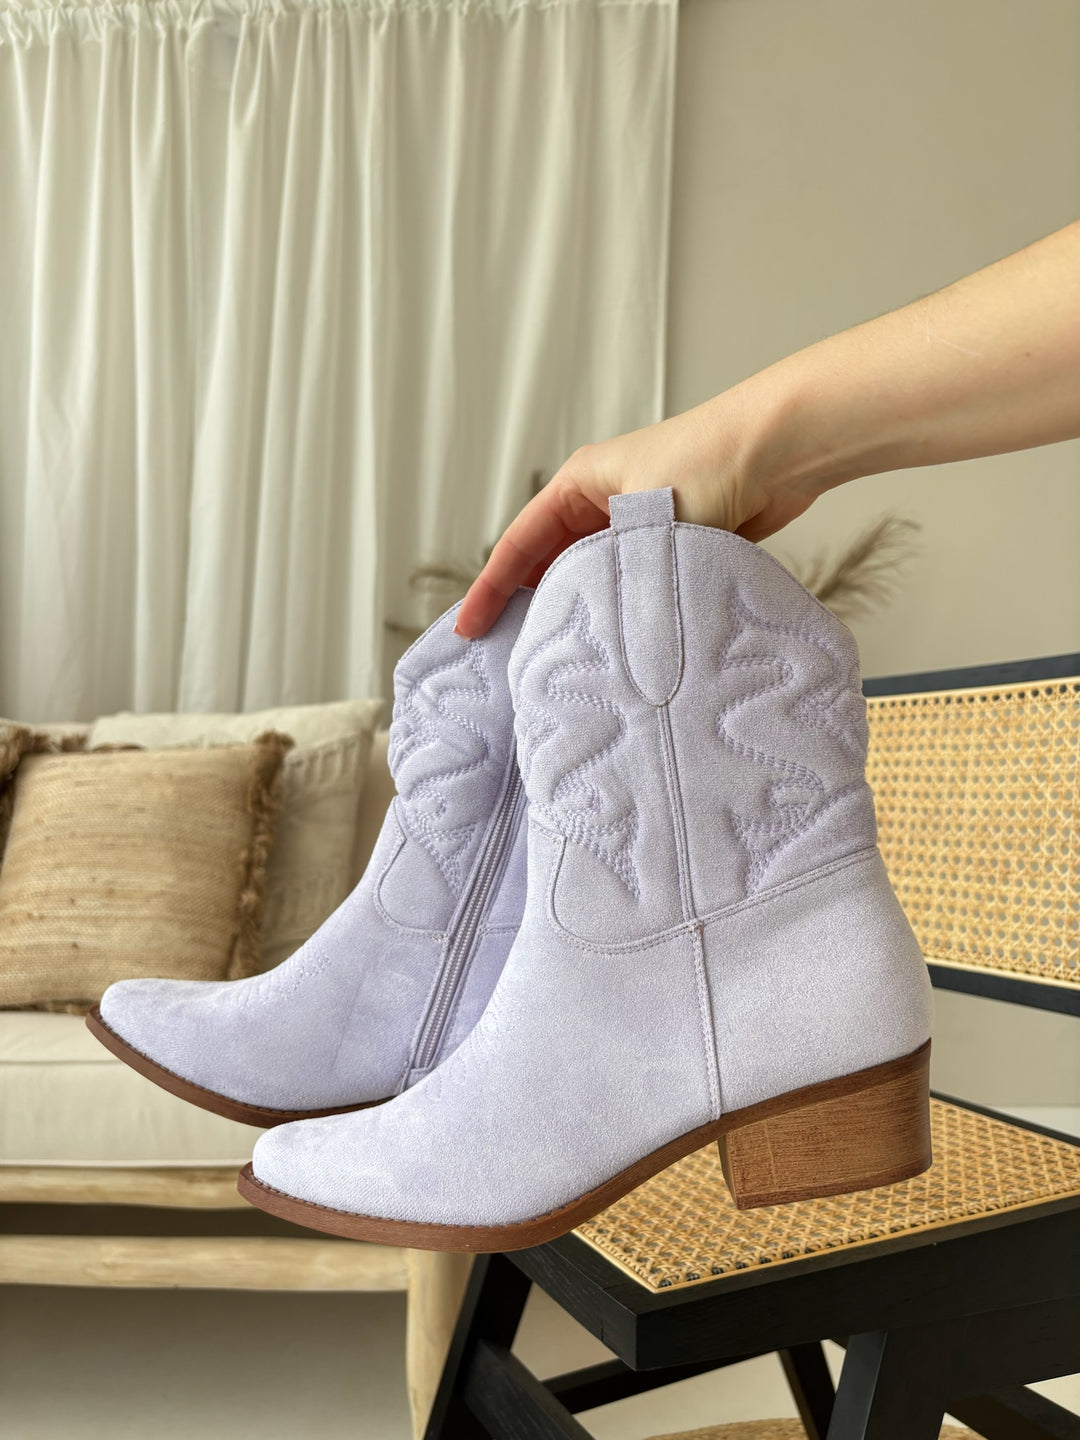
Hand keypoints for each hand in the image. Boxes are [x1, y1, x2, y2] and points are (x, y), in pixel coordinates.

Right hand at [455, 391, 818, 636]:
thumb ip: (615, 575)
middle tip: (510, 656)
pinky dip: (622, 610)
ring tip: (560, 659)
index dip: (491, 589)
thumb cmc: (711, 465)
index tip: (470, 631)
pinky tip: (618, 644)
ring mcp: (640, 521)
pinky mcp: (678, 540)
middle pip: (550, 562)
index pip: (519, 544)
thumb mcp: (644, 521)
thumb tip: (599, 632)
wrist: (782, 448)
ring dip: (581, 611)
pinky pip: (635, 583)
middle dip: (530, 606)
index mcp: (581, 482)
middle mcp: (604, 500)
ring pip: (594, 577)